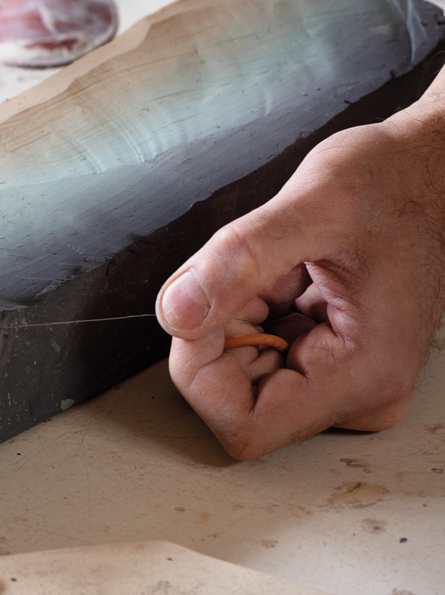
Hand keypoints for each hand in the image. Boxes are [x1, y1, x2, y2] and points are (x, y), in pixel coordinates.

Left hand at [155, 112, 444, 457]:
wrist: (432, 170)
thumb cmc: (394, 181)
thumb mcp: (315, 203)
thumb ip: (239, 260)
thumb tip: (176, 314)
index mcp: (362, 376)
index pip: (242, 425)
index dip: (201, 371)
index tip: (200, 306)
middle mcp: (357, 395)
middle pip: (235, 398)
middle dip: (224, 329)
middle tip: (262, 269)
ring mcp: (344, 381)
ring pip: (241, 372)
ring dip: (241, 313)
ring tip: (288, 265)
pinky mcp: (330, 360)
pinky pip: (260, 350)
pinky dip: (255, 306)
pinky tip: (293, 271)